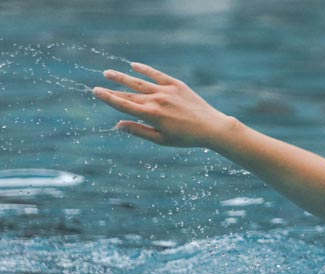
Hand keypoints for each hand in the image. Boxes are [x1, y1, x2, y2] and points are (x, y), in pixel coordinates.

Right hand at [93, 63, 230, 147]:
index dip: (108, 97)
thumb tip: (118, 124)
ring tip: (109, 73)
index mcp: (151, 115)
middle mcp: (156, 100)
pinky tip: (134, 66)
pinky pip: (157, 75)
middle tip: (99, 84)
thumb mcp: (161, 140)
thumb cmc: (186, 138)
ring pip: (140, 82)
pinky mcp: (177, 85)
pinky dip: (145, 70)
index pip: (123, 104)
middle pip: (129, 94)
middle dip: (113, 89)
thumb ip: (139, 131)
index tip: (95, 91)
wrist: (211, 127)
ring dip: (123, 77)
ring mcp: (166, 91)